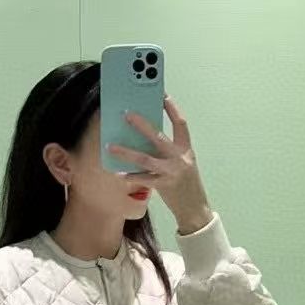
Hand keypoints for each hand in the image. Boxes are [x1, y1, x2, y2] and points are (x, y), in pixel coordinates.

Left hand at [108, 94, 213, 233]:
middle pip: (158, 137)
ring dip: (126, 152)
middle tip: (126, 114)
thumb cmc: (185, 184)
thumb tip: (145, 137)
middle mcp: (180, 158)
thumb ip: (168, 150)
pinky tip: (119, 174)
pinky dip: (131, 176)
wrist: (195, 209)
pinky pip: (144, 179)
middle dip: (141, 124)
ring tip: (110, 146)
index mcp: (186, 149)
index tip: (162, 95)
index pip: (181, 123)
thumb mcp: (182, 163)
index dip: (172, 108)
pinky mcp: (164, 186)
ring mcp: (172, 172)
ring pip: (145, 159)